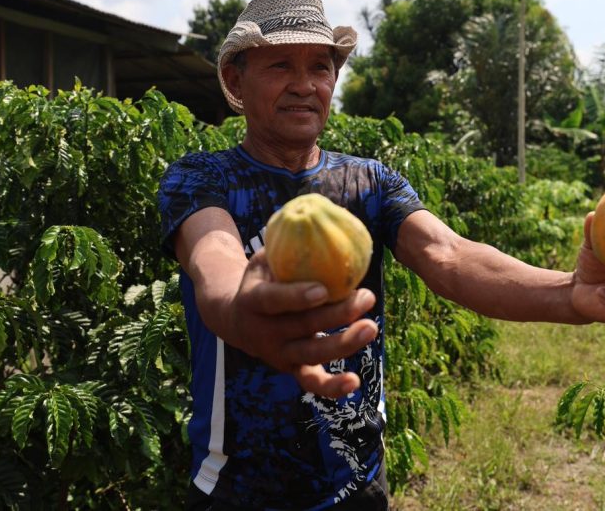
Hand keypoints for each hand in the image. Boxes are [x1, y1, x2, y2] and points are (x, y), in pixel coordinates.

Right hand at [219, 249, 377, 398]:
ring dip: (344, 343)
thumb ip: (284, 248)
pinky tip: (354, 383)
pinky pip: (311, 382)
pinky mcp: (291, 368)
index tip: (323, 289)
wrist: (234, 319)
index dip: (297, 296)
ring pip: (312, 354)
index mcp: (253, 302)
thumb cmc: (259, 280)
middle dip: (337, 313)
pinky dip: (331, 387)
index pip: (274, 300)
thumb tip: (314, 217)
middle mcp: (264, 332)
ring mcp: (278, 354)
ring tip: (370, 327)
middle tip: (366, 297)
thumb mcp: (261, 261)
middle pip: (303, 326)